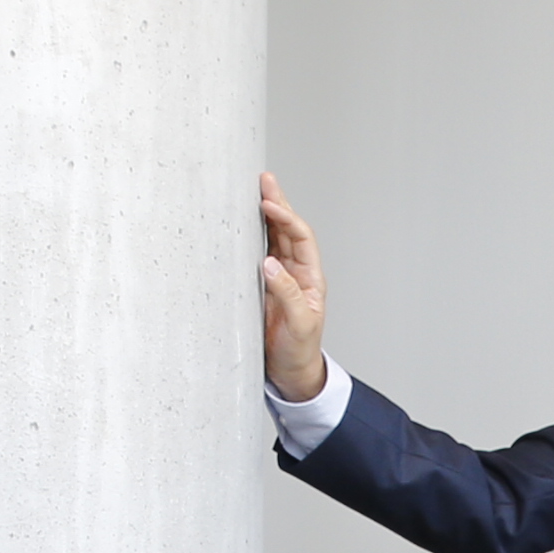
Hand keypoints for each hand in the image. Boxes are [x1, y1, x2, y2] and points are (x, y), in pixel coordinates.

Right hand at [259, 171, 329, 402]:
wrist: (290, 372)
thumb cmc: (299, 351)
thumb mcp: (299, 324)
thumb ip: (287, 293)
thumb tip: (269, 264)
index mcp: (310, 278)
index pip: (300, 238)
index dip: (286, 218)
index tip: (269, 205)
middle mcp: (296, 273)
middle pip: (287, 230)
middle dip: (277, 203)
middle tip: (265, 180)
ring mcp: (278, 277)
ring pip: (273, 237)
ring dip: (265, 214)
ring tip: (256, 189)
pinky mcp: (262, 285)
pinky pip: (257, 253)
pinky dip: (252, 235)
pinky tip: (244, 220)